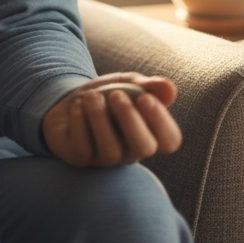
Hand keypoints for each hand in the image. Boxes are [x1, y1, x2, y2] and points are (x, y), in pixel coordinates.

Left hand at [42, 72, 182, 167]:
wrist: (72, 99)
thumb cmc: (108, 94)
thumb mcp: (128, 83)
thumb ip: (149, 86)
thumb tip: (170, 89)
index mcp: (149, 132)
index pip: (170, 139)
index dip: (161, 120)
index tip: (145, 97)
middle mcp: (130, 150)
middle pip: (144, 148)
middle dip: (131, 119)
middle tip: (116, 95)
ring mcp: (105, 158)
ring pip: (110, 151)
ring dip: (99, 117)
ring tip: (91, 96)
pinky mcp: (80, 159)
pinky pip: (82, 149)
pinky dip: (79, 122)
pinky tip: (77, 106)